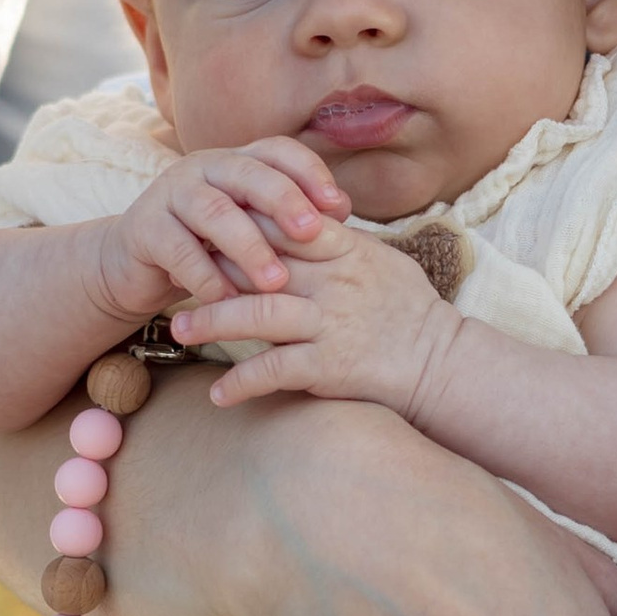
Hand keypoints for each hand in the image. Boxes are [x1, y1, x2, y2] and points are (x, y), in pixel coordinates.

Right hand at [89, 142, 348, 324]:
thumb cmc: (209, 250)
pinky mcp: (143, 228)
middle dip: (283, 201)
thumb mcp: (253, 232)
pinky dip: (206, 277)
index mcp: (236, 163)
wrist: (136, 269)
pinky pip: (177, 249)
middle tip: (312, 233)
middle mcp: (203, 168)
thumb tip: (342, 210)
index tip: (337, 207)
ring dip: (248, 247)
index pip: (277, 151)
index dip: (309, 172)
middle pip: (248, 173)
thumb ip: (290, 220)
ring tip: (275, 282)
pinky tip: (229, 301)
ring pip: (213, 210)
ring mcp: (169, 194)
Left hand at [171, 227, 457, 416]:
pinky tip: (219, 395)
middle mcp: (334, 283)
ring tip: (180, 328)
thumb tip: (305, 220)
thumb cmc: (411, 312)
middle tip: (174, 270)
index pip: (284, 223)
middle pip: (259, 264)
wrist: (442, 364)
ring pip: (257, 315)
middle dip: (212, 267)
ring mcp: (330, 324)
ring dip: (213, 321)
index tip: (205, 222)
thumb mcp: (381, 262)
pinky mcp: (329, 366)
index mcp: (346, 250)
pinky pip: (274, 371)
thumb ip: (340, 242)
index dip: (241, 220)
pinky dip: (242, 383)